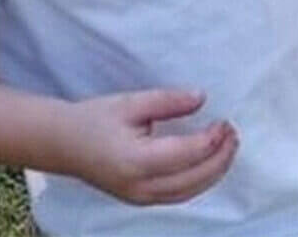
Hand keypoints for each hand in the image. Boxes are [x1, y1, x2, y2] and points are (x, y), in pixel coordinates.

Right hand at [57, 89, 237, 205]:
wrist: (63, 144)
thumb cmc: (96, 118)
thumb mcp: (131, 103)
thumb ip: (168, 101)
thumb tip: (202, 98)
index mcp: (136, 161)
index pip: (186, 154)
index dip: (211, 140)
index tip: (226, 121)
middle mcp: (140, 187)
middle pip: (193, 180)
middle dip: (219, 159)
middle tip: (234, 134)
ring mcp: (140, 198)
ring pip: (188, 193)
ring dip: (213, 172)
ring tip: (229, 147)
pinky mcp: (140, 199)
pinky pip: (178, 195)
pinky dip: (199, 180)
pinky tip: (209, 162)